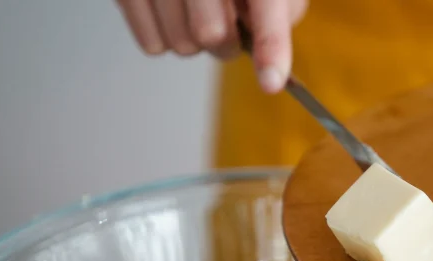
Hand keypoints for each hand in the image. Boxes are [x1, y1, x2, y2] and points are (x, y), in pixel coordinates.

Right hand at [115, 0, 306, 92]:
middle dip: (226, 44)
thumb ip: (279, 10)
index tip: (271, 81)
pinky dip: (168, 41)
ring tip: (196, 13)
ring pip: (181, 45)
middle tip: (228, 27)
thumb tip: (265, 46)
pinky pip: (153, 46)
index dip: (271, 44)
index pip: (264, 4)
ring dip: (196, 44)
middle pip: (212, 34)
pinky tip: (172, 14)